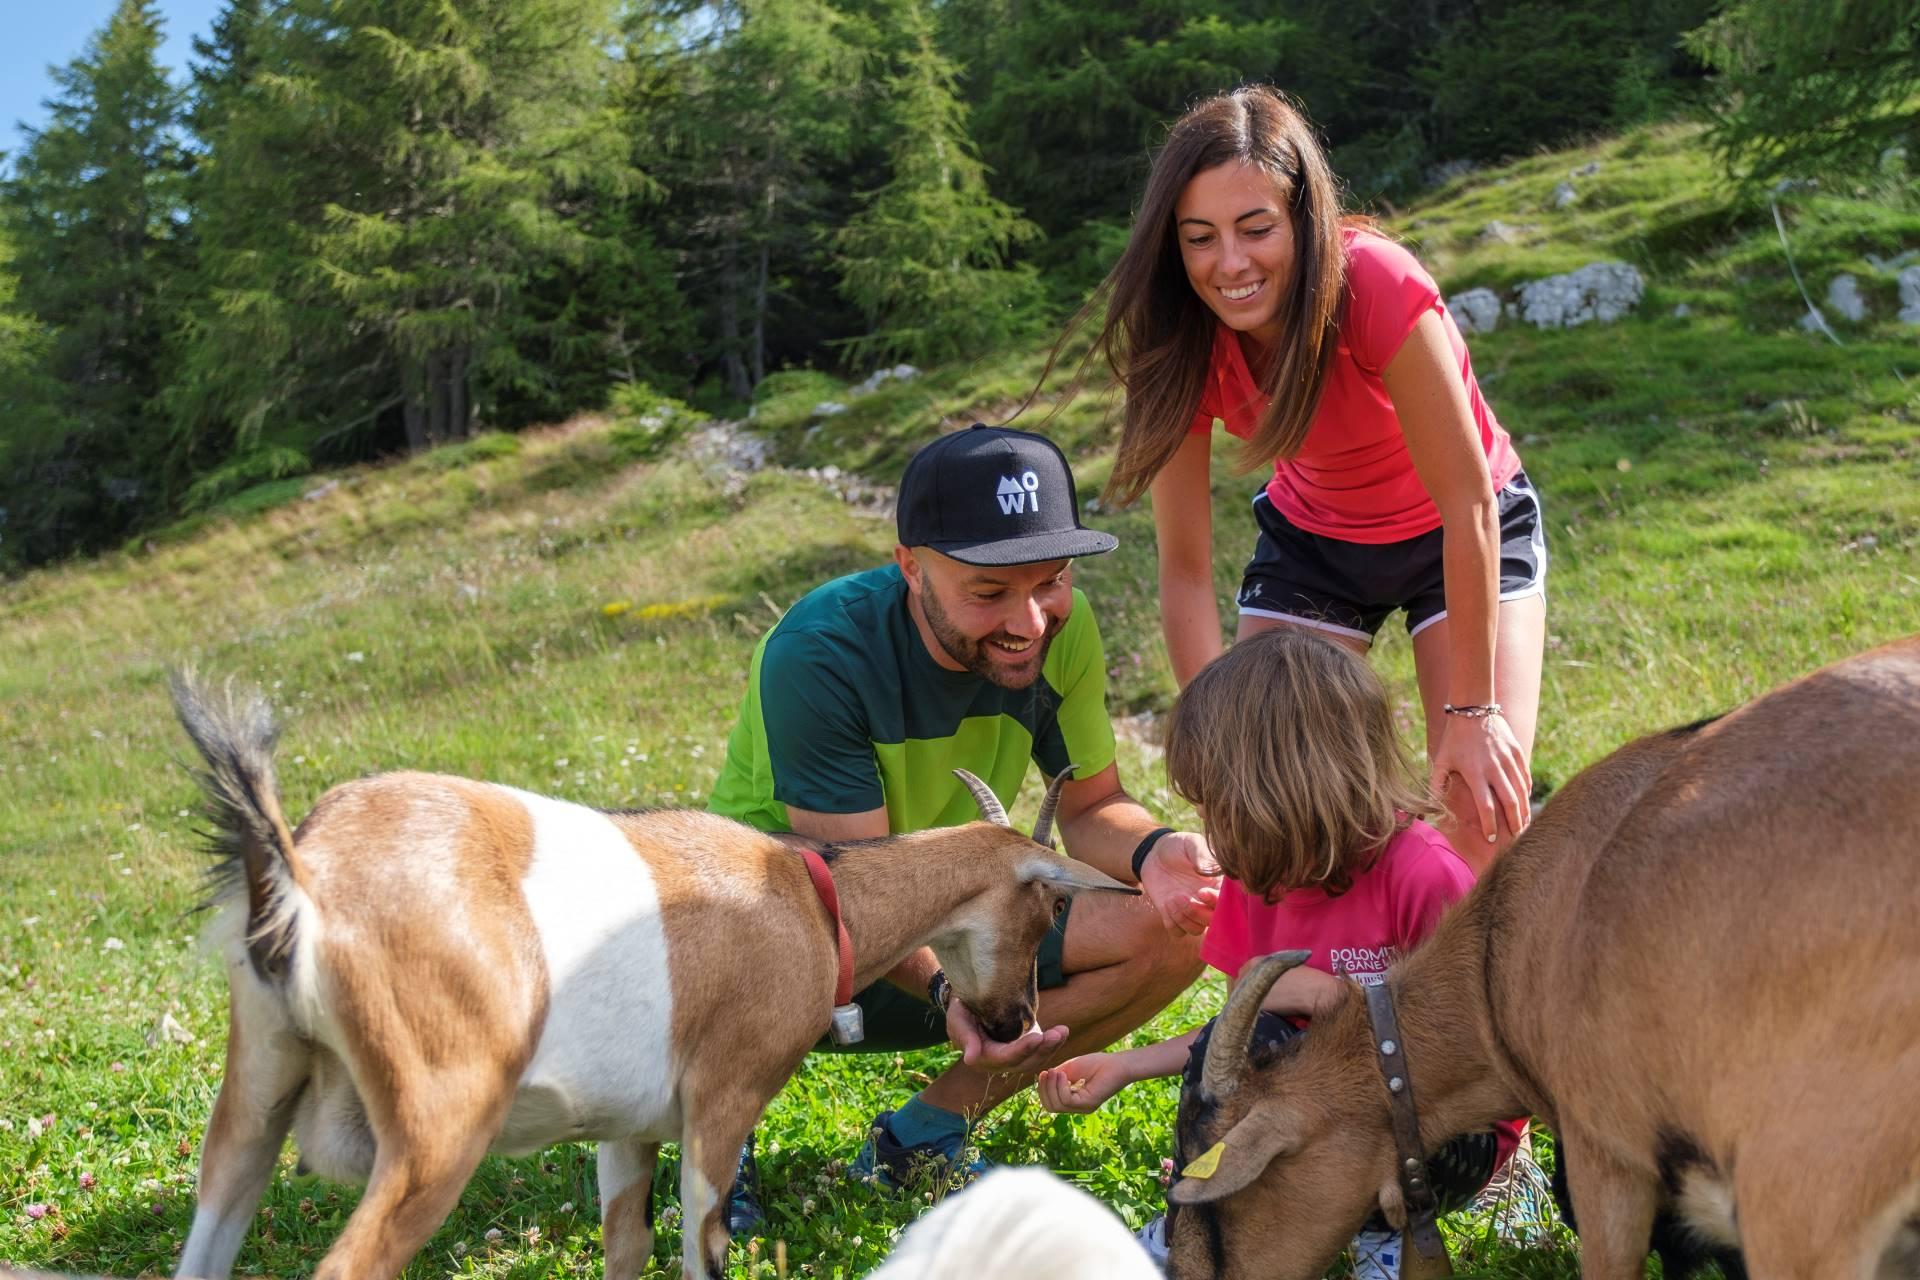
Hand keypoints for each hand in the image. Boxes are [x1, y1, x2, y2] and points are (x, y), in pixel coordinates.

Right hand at [946, 997, 1066, 1074]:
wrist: (969, 1005)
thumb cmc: (960, 1010)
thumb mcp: (958, 1019)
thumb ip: (965, 1038)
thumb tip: (970, 1060)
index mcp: (984, 1057)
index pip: (1005, 1057)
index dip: (1022, 1049)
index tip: (1037, 1037)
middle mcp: (1001, 1062)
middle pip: (1025, 1062)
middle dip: (1043, 1049)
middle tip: (1057, 1034)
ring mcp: (1015, 1056)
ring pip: (1036, 1059)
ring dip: (1051, 1047)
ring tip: (1062, 1032)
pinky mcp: (1025, 1048)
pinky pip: (1040, 1051)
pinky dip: (1053, 1043)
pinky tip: (1063, 1032)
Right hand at [1036, 1052, 1132, 1113]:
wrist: (1117, 1063)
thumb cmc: (1096, 1064)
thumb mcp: (1069, 1069)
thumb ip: (1056, 1077)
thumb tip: (1042, 1080)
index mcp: (1073, 1101)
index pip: (1050, 1104)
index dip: (1042, 1089)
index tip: (1043, 1073)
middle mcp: (1077, 1108)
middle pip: (1050, 1107)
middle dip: (1044, 1089)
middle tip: (1047, 1072)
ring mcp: (1083, 1107)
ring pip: (1056, 1105)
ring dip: (1051, 1086)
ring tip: (1056, 1072)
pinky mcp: (1088, 1103)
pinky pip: (1066, 1100)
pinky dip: (1060, 1086)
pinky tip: (1063, 1075)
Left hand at [1140, 831, 1221, 934]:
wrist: (1155, 853)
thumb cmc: (1178, 846)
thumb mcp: (1191, 844)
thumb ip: (1201, 855)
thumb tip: (1210, 870)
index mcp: (1217, 885)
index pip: (1227, 902)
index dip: (1216, 902)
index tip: (1201, 892)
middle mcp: (1207, 901)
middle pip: (1213, 921)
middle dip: (1199, 913)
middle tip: (1184, 897)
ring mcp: (1191, 910)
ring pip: (1196, 929)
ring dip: (1184, 918)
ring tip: (1172, 898)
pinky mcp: (1173, 916)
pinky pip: (1178, 932)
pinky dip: (1173, 923)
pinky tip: (1166, 904)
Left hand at [1430, 711, 1531, 846]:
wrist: (1472, 709)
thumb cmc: (1453, 738)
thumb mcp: (1440, 760)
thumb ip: (1435, 784)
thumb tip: (1426, 808)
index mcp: (1475, 772)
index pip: (1486, 805)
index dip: (1489, 824)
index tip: (1492, 838)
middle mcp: (1494, 767)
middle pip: (1510, 801)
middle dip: (1515, 822)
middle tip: (1517, 839)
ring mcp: (1508, 759)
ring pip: (1522, 790)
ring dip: (1524, 810)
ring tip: (1525, 825)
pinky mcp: (1517, 751)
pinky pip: (1525, 776)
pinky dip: (1527, 790)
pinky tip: (1526, 802)